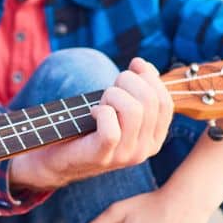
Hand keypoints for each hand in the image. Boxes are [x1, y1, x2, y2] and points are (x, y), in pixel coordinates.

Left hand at [9, 58, 172, 190]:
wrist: (58, 158)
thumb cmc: (88, 126)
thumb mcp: (118, 106)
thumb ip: (135, 88)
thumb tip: (141, 64)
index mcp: (154, 138)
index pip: (165, 102)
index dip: (150, 78)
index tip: (134, 65)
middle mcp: (145, 150)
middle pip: (150, 101)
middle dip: (128, 82)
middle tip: (109, 89)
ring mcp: (125, 156)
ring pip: (133, 111)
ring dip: (113, 95)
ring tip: (101, 102)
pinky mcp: (103, 157)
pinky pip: (111, 129)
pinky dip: (101, 112)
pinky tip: (92, 112)